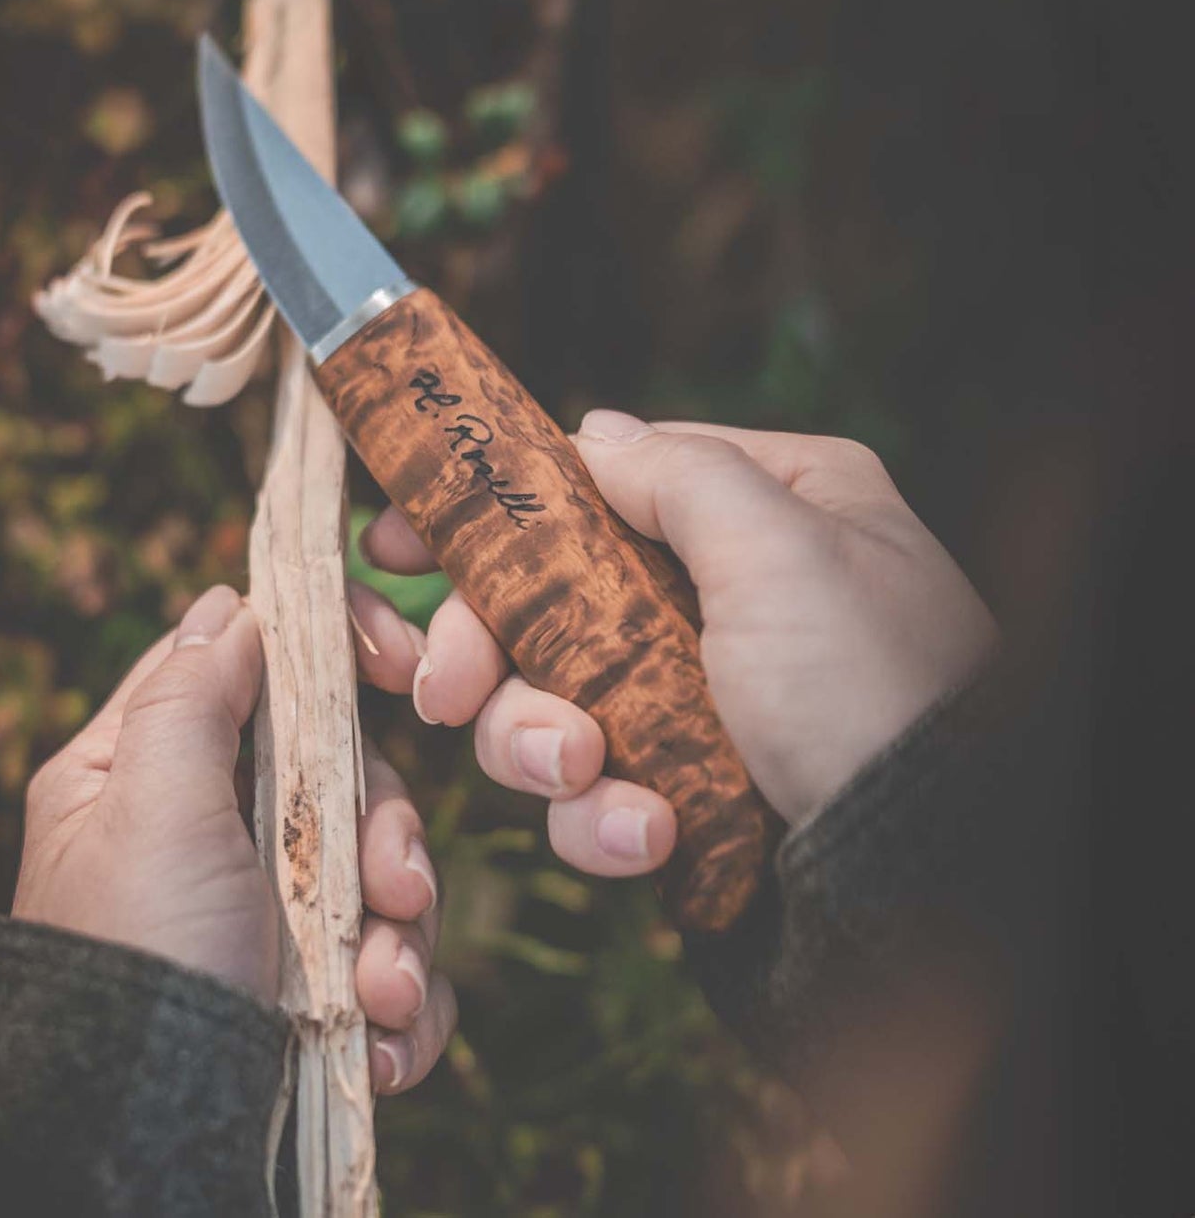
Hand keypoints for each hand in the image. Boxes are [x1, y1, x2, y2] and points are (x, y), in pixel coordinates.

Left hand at [12, 584, 455, 1094]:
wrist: (142, 1143)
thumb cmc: (136, 959)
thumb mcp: (152, 809)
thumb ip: (192, 697)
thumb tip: (232, 605)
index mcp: (147, 774)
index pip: (247, 669)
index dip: (325, 650)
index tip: (397, 658)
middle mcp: (210, 835)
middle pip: (338, 776)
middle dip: (382, 835)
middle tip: (392, 890)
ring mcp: (266, 915)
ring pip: (380, 871)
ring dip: (399, 933)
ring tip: (379, 994)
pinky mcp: (313, 990)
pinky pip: (392, 962)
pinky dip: (403, 1000)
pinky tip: (383, 1042)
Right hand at [350, 413, 997, 875]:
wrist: (925, 887)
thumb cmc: (871, 692)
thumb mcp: (782, 548)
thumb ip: (677, 474)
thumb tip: (595, 433)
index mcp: (771, 512)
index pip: (603, 485)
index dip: (494, 512)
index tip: (394, 541)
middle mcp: (733, 600)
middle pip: (552, 600)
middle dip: (488, 650)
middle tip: (438, 688)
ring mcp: (704, 701)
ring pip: (555, 702)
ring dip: (542, 743)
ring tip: (583, 770)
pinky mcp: (685, 792)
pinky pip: (598, 791)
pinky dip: (603, 817)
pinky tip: (648, 833)